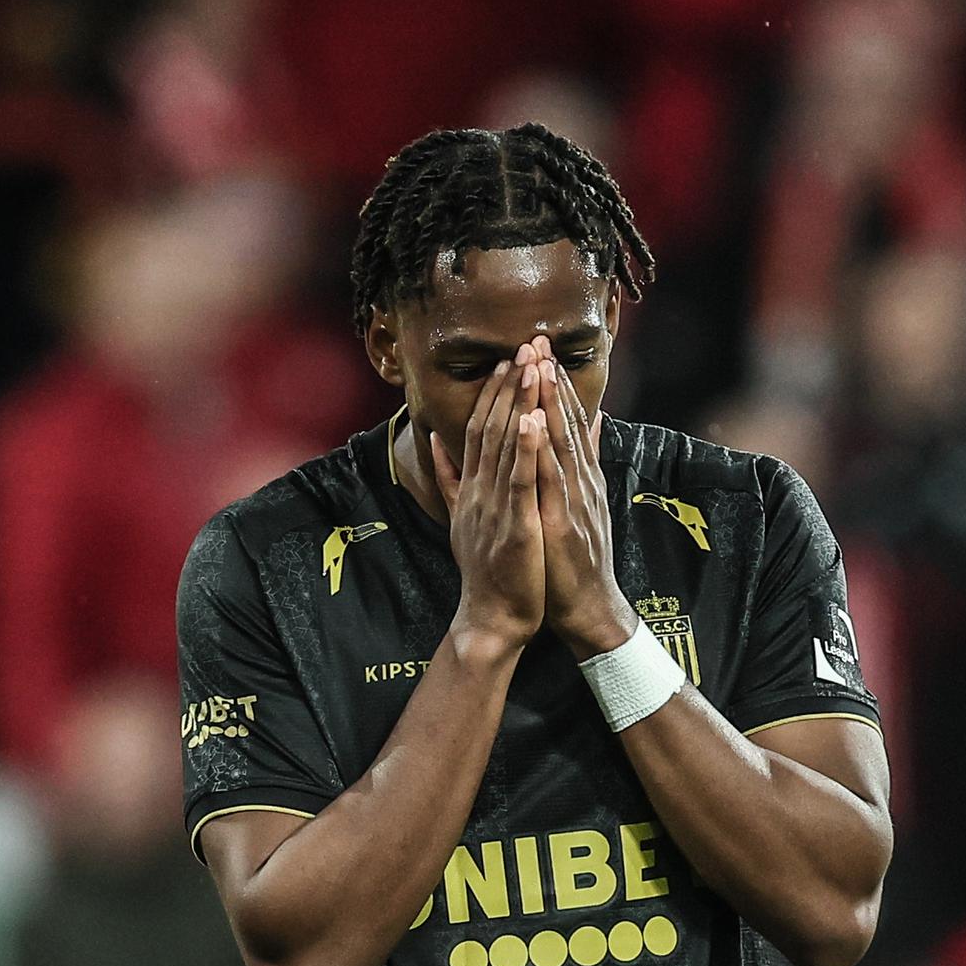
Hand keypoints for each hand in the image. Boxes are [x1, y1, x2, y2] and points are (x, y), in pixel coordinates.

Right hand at [431, 344, 548, 649]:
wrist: (490, 619)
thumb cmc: (487, 572)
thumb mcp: (463, 517)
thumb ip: (448, 479)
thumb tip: (432, 442)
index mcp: (473, 488)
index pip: (480, 429)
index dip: (494, 393)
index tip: (509, 360)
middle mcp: (479, 491)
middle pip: (492, 428)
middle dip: (510, 386)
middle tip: (525, 346)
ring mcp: (495, 507)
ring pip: (505, 446)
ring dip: (518, 404)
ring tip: (531, 367)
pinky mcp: (514, 526)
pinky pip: (519, 482)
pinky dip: (525, 450)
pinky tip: (532, 420)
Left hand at [530, 337, 638, 657]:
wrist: (590, 610)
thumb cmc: (576, 560)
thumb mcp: (582, 504)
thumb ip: (587, 463)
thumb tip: (594, 421)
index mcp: (581, 479)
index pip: (568, 423)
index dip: (555, 385)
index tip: (541, 349)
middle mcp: (582, 484)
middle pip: (567, 424)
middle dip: (552, 382)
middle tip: (539, 341)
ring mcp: (575, 502)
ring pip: (562, 446)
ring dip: (550, 406)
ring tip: (539, 369)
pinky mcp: (563, 525)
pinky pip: (551, 483)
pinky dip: (543, 453)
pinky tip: (534, 428)